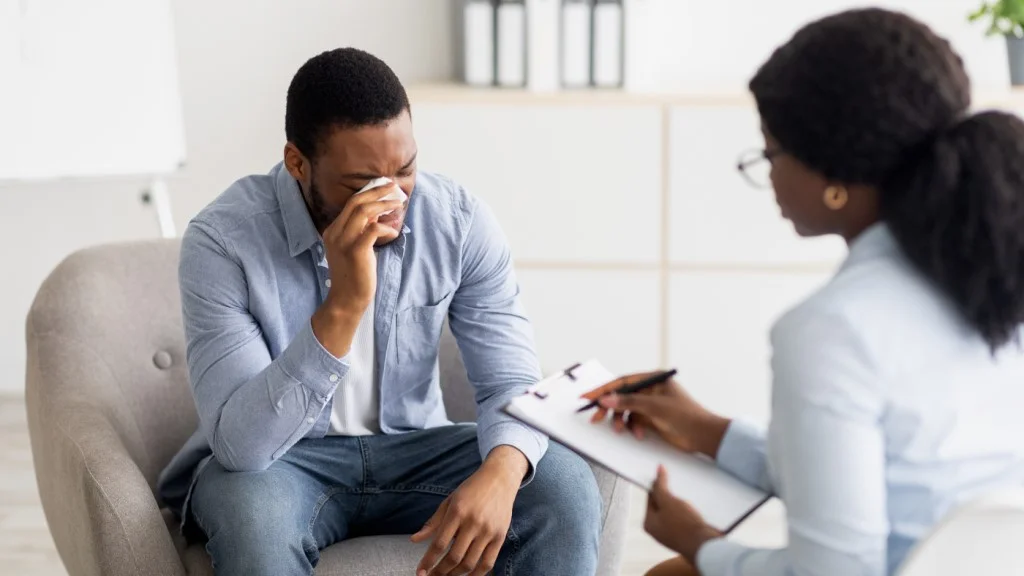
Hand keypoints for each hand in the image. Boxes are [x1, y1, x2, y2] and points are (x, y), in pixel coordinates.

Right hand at [310, 186, 402, 356]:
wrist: (346, 300)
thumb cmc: (354, 275)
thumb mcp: (355, 248)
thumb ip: (361, 230)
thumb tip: (376, 213)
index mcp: (332, 231)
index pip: (350, 203)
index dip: (369, 192)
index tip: (384, 186)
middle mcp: (335, 233)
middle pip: (356, 202)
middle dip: (377, 191)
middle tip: (393, 186)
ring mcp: (344, 242)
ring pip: (364, 211)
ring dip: (384, 205)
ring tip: (398, 203)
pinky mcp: (356, 251)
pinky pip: (374, 229)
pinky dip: (386, 228)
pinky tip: (393, 232)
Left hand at [410, 447, 525, 575]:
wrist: (499, 478)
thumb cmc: (471, 489)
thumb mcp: (449, 501)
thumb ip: (433, 522)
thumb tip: (414, 540)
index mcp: (457, 511)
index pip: (439, 543)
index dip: (428, 561)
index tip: (420, 572)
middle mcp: (473, 522)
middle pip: (454, 557)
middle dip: (440, 571)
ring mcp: (488, 531)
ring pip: (470, 563)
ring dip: (455, 575)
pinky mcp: (500, 537)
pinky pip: (488, 563)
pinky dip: (476, 575)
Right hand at [582, 373, 729, 458]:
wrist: (704, 437)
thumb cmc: (686, 416)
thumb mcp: (655, 407)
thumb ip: (629, 402)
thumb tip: (606, 399)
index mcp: (653, 380)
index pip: (622, 382)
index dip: (603, 389)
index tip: (588, 397)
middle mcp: (650, 390)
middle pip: (621, 396)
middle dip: (608, 407)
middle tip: (595, 417)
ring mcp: (650, 406)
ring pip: (625, 411)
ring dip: (621, 421)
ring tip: (621, 430)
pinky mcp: (651, 420)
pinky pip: (633, 422)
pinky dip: (632, 428)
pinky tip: (639, 435)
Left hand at [645, 465, 720, 563]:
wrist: (705, 547)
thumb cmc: (684, 527)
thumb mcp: (668, 501)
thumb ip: (661, 486)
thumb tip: (658, 470)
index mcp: (649, 523)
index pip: (650, 498)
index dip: (657, 484)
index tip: (664, 474)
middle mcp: (659, 530)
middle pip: (663, 504)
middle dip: (671, 494)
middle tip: (678, 485)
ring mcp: (673, 533)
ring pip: (675, 511)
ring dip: (682, 502)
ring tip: (688, 497)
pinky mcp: (687, 535)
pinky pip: (686, 518)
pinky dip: (690, 511)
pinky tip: (696, 507)